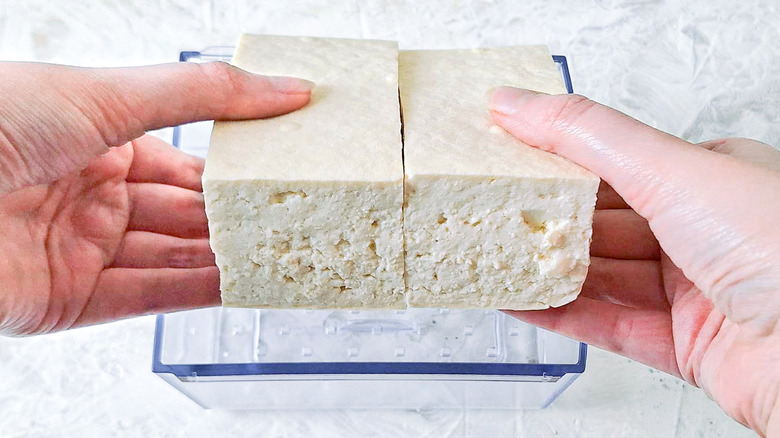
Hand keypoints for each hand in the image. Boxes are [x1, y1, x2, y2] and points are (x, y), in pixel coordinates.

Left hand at [0, 62, 312, 334]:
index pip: (180, 164)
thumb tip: (284, 90)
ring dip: (222, 259)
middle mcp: (89, 196)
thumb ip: (202, 95)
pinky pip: (146, 296)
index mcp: (93, 141)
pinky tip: (237, 284)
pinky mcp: (70, 300)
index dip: (228, 171)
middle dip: (230, 219)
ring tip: (277, 254)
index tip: (278, 172)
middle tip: (289, 219)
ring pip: (170, 258)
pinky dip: (194, 293)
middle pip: (180, 214)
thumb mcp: (110, 94)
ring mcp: (81, 249)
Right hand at [488, 88, 779, 436]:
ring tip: (497, 258)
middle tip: (493, 210)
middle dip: (549, 220)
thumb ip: (588, 136)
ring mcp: (695, 291)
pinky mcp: (685, 344)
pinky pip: (610, 325)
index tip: (511, 154)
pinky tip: (525, 302)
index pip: (620, 162)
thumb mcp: (672, 170)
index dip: (562, 158)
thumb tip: (519, 105)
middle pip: (606, 222)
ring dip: (550, 271)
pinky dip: (564, 316)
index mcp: (715, 178)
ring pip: (603, 277)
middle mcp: (706, 233)